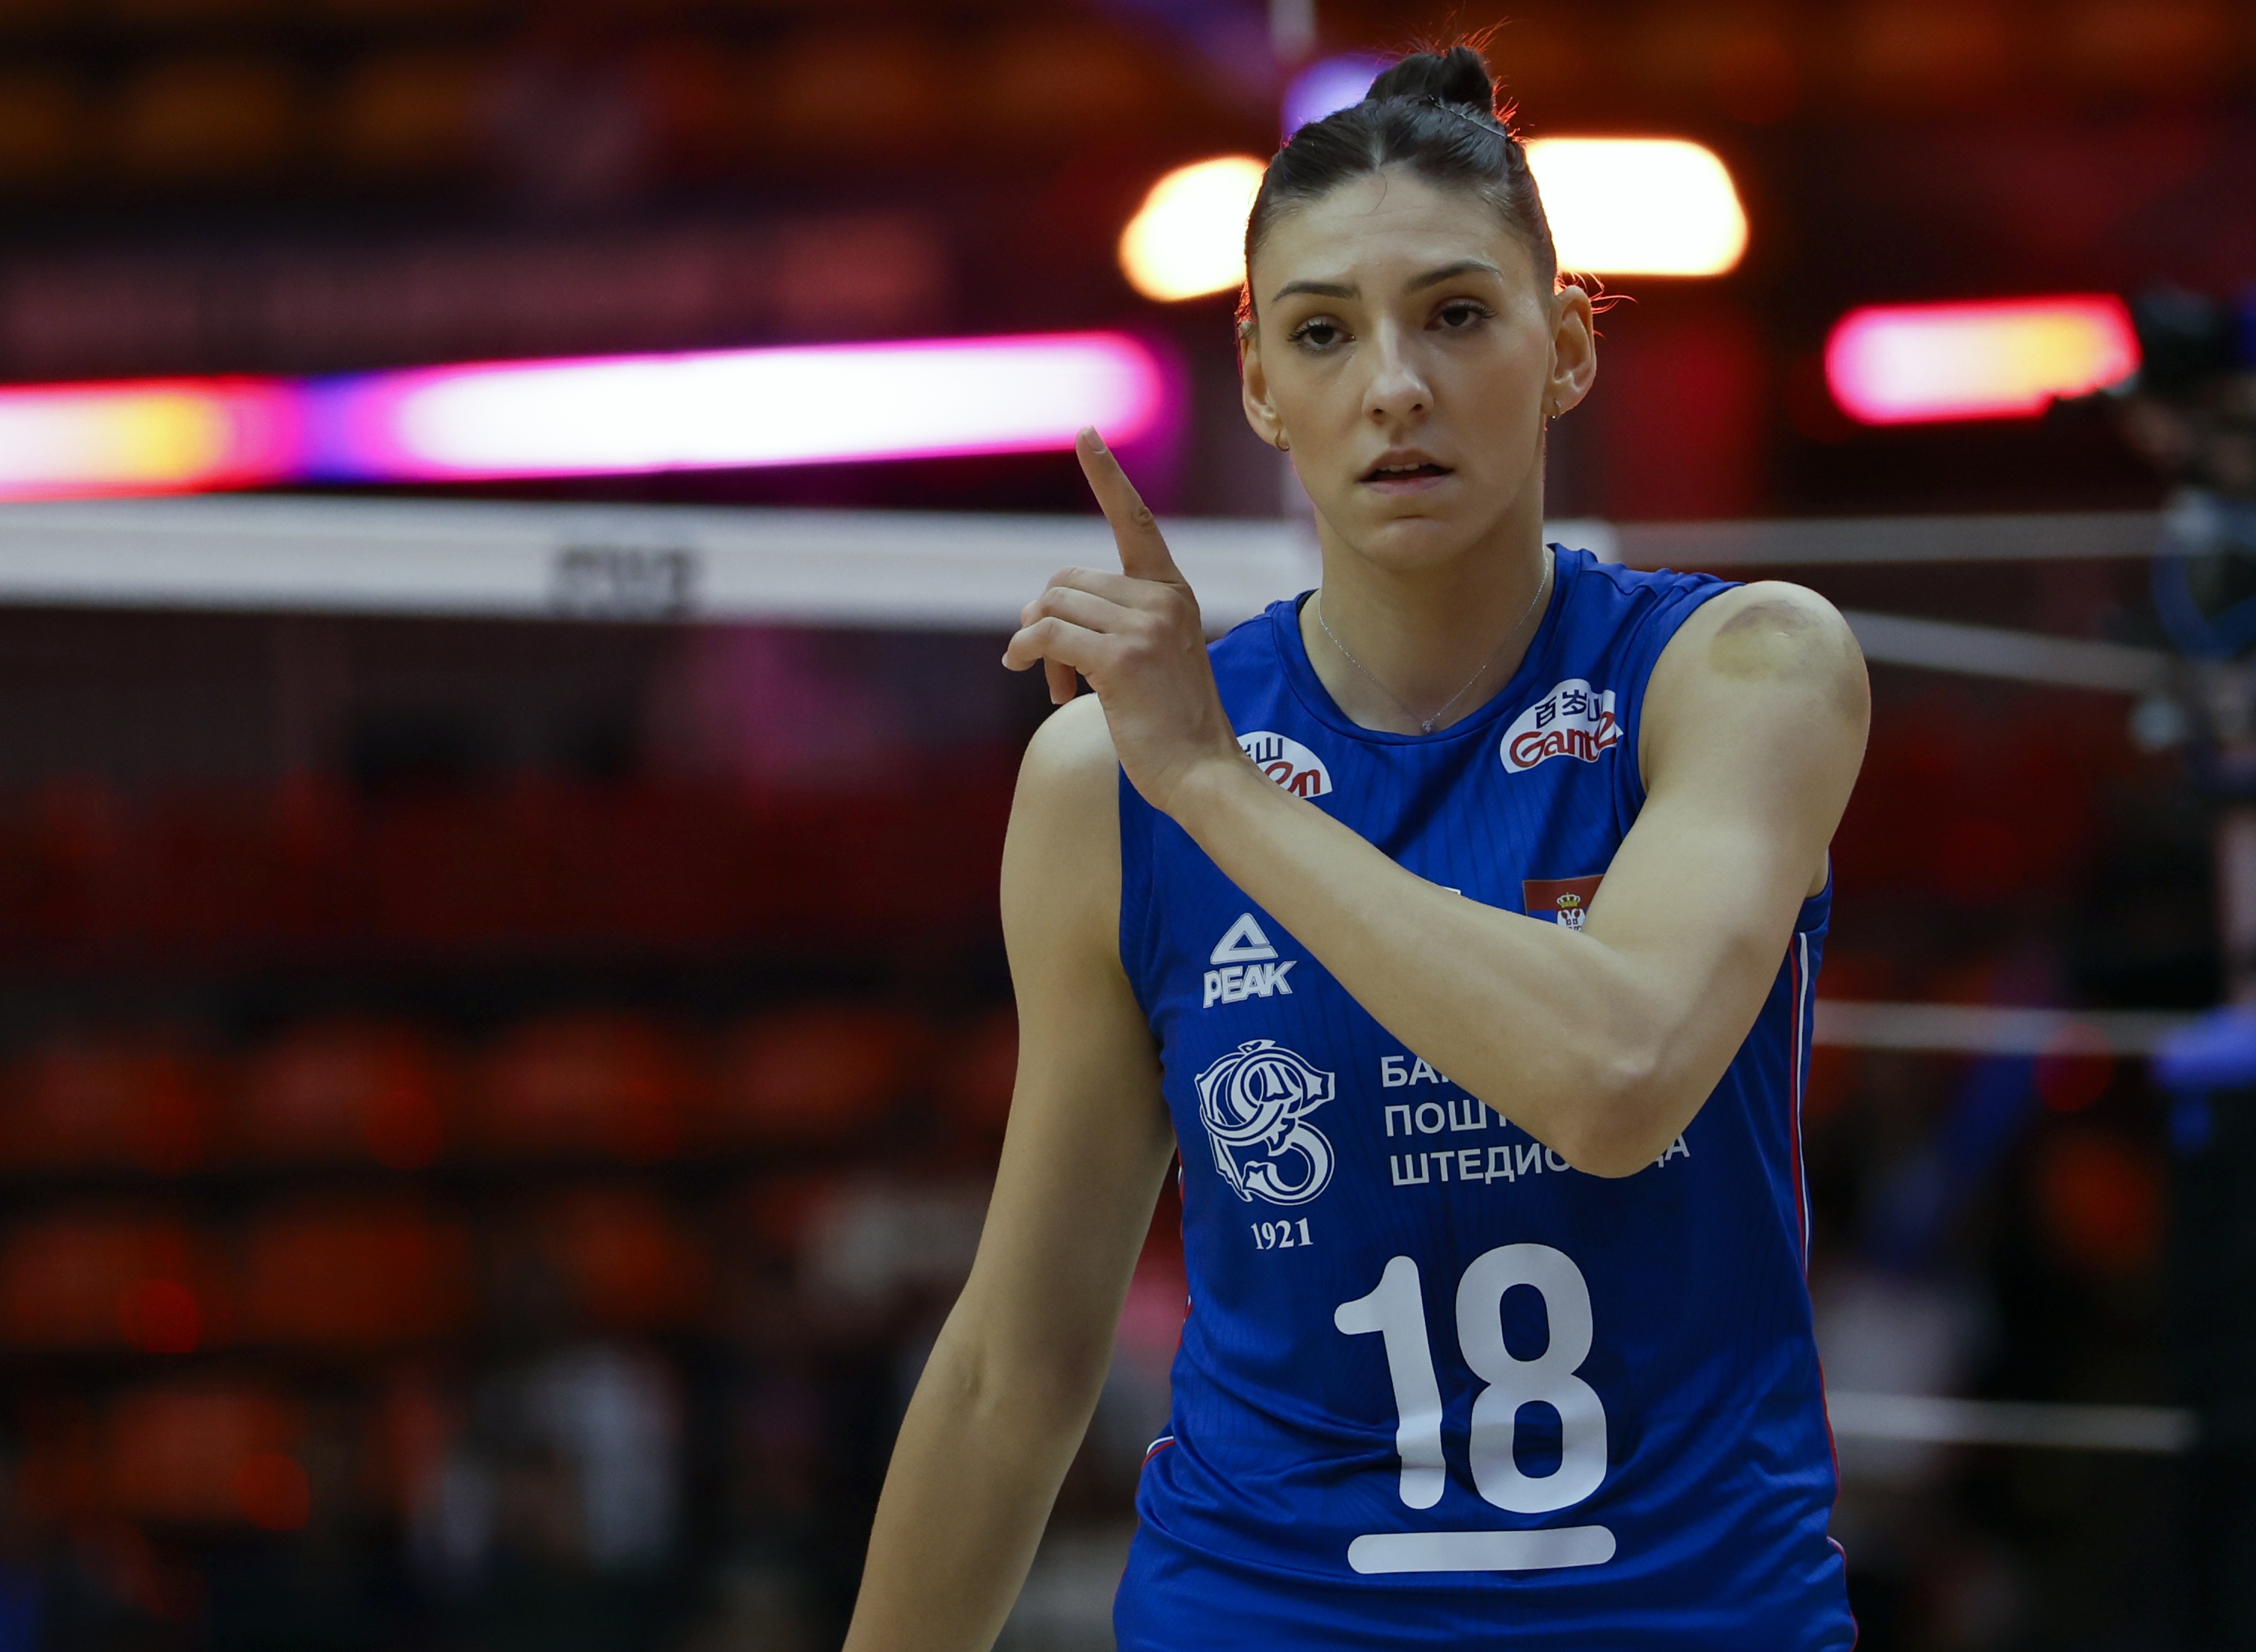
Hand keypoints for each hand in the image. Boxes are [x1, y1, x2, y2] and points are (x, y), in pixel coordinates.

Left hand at [1003, 429, 1247, 814]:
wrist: (1203, 773)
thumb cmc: (1171, 724)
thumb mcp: (1153, 657)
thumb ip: (1114, 623)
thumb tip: (1036, 614)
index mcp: (1173, 592)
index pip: (1135, 521)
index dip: (1107, 477)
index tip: (1085, 434)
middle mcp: (1163, 599)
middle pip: (1067, 578)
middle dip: (1045, 619)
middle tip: (1051, 666)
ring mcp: (1146, 625)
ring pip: (1052, 606)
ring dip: (1036, 647)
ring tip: (1058, 687)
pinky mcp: (1122, 657)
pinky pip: (1047, 635)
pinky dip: (1028, 655)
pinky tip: (1040, 685)